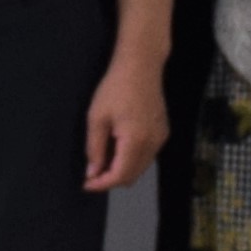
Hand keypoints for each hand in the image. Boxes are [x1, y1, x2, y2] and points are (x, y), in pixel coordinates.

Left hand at [83, 44, 169, 193]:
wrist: (141, 66)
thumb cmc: (115, 88)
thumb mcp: (97, 118)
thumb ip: (94, 148)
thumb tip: (92, 173)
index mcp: (136, 142)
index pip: (120, 175)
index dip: (102, 184)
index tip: (86, 184)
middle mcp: (153, 144)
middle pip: (132, 176)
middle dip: (111, 179)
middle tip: (92, 174)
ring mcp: (161, 139)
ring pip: (140, 167)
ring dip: (122, 170)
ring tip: (102, 161)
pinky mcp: (163, 132)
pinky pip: (147, 156)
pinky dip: (132, 159)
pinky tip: (118, 148)